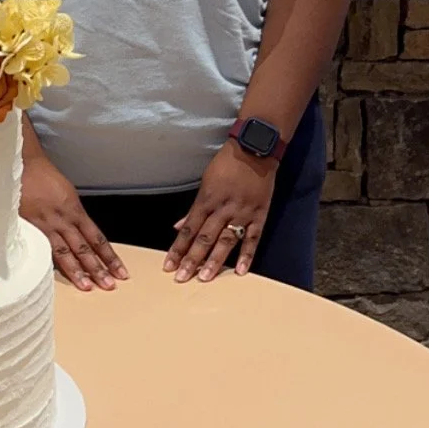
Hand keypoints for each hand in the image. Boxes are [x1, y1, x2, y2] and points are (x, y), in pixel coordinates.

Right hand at [21, 153, 127, 293]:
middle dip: (98, 268)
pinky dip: (51, 263)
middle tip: (110, 285)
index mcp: (75, 210)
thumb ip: (73, 214)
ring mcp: (47, 224)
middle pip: (85, 248)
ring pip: (65, 252)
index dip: (109, 256)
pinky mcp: (30, 227)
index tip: (120, 271)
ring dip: (78, 271)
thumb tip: (80, 232)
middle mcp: (64, 219)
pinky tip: (55, 277)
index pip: (97, 238)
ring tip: (88, 287)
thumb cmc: (43, 177)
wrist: (22, 164)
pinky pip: (43, 248)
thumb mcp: (65, 193)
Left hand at [165, 142, 276, 283]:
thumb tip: (177, 227)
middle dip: (191, 259)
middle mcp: (222, 208)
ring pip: (226, 240)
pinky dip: (247, 255)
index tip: (169, 265)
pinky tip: (241, 271)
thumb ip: (194, 209)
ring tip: (204, 278)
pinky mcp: (259, 214)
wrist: (254, 150)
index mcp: (206, 200)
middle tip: (182, 278)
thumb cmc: (226, 164)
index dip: (177, 249)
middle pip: (204, 238)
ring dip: (214, 261)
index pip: (188, 230)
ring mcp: (242, 212)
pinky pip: (253, 238)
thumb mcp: (205, 182)